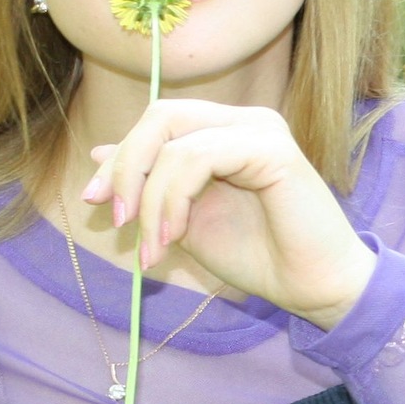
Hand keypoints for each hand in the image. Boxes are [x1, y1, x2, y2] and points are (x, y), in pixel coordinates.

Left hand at [80, 100, 376, 330]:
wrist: (311, 287)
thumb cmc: (258, 255)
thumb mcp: (184, 219)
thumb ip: (151, 186)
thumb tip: (98, 155)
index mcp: (224, 131)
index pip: (157, 123)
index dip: (119, 158)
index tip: (93, 203)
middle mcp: (243, 120)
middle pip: (159, 116)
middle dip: (126, 168)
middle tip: (116, 219)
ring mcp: (259, 129)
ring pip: (173, 141)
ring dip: (150, 199)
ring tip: (153, 247)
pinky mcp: (271, 147)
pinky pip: (196, 158)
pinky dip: (172, 200)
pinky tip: (175, 236)